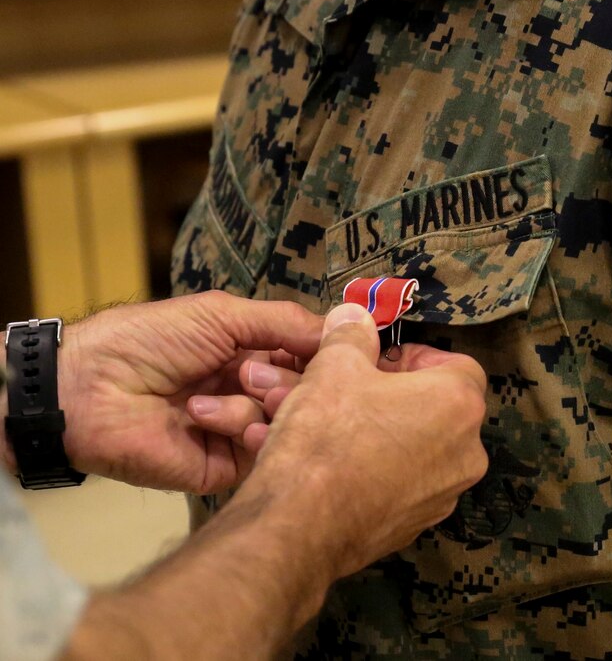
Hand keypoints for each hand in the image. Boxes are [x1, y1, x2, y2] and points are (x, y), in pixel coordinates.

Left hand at [31, 292, 321, 492]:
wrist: (88, 387)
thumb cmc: (150, 340)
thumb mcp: (222, 314)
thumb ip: (285, 321)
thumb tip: (345, 327)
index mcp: (256, 354)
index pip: (313, 358)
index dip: (331, 356)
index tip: (351, 352)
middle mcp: (255, 393)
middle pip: (311, 392)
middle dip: (291, 378)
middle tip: (250, 371)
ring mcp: (242, 432)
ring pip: (291, 421)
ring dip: (263, 399)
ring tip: (228, 386)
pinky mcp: (225, 469)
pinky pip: (260, 451)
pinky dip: (241, 426)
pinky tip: (207, 415)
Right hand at [213, 304, 488, 575]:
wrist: (300, 527)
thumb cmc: (327, 435)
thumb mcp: (334, 366)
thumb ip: (352, 334)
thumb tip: (356, 315)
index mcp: (460, 404)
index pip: (456, 365)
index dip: (413, 357)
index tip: (376, 362)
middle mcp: (466, 453)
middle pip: (435, 408)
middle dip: (390, 395)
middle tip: (346, 391)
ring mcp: (444, 496)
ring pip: (412, 448)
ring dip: (374, 431)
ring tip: (325, 426)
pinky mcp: (415, 527)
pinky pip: (396, 484)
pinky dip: (369, 469)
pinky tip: (326, 464)